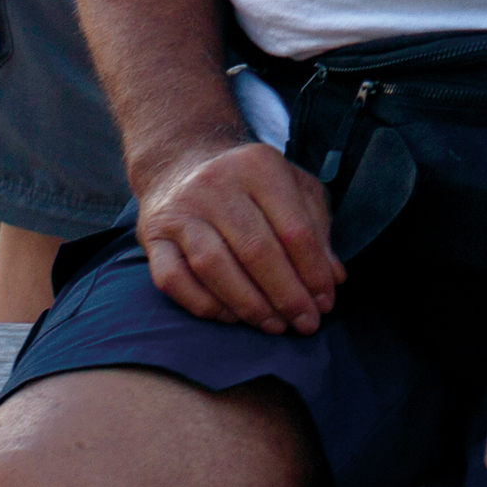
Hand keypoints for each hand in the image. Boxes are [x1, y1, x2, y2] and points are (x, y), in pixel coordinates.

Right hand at [134, 138, 345, 333]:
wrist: (182, 161)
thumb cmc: (250, 182)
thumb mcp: (293, 187)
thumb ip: (317, 228)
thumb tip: (334, 278)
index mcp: (259, 167)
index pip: (294, 229)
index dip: (314, 273)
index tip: (325, 303)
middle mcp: (216, 184)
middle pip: (256, 251)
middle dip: (287, 296)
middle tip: (305, 324)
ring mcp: (180, 210)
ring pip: (214, 267)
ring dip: (249, 305)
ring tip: (273, 325)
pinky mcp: (152, 236)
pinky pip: (174, 280)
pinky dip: (204, 305)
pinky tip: (231, 317)